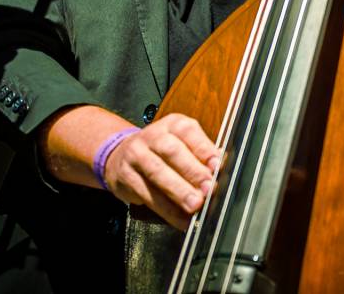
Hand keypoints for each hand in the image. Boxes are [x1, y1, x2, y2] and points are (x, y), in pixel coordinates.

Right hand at [102, 113, 222, 230]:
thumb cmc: (161, 152)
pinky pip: (148, 195)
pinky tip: (181, 219)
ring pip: (158, 173)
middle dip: (192, 171)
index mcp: (173, 124)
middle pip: (172, 152)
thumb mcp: (182, 145)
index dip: (203, 149)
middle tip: (208, 189)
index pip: (188, 132)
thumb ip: (202, 156)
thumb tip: (223, 169)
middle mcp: (153, 136)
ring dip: (179, 192)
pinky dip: (167, 210)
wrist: (119, 156)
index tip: (217, 166)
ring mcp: (136, 155)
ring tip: (195, 207)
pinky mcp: (126, 176)